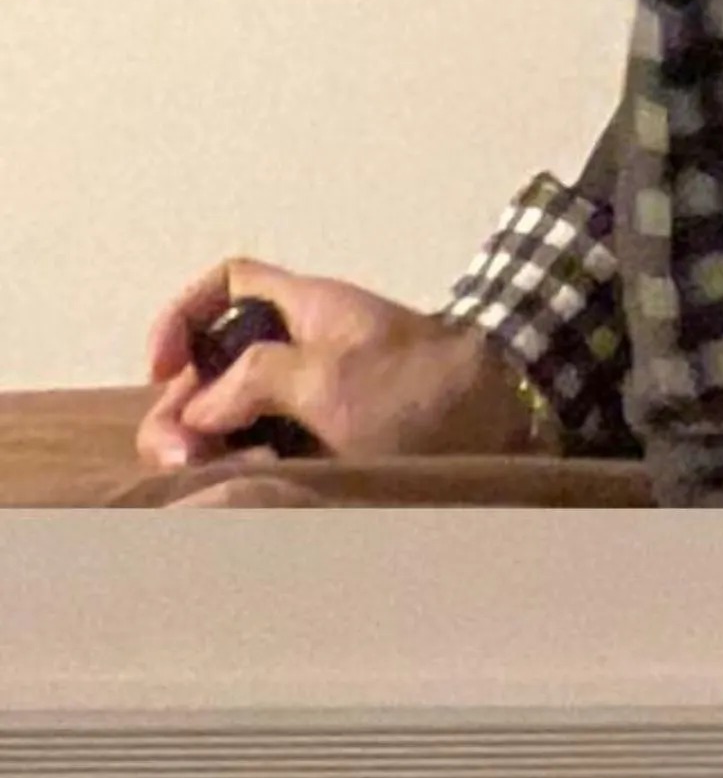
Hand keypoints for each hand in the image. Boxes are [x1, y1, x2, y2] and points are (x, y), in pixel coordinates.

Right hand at [137, 270, 529, 476]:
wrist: (506, 424)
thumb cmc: (422, 388)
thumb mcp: (327, 376)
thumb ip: (253, 381)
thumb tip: (201, 409)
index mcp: (306, 309)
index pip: (228, 288)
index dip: (184, 319)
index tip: (161, 368)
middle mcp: (312, 348)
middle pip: (223, 366)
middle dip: (188, 406)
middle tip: (177, 456)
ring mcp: (328, 398)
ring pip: (246, 415)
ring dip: (215, 446)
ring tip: (203, 477)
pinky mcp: (345, 444)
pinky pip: (280, 451)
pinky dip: (254, 468)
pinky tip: (246, 489)